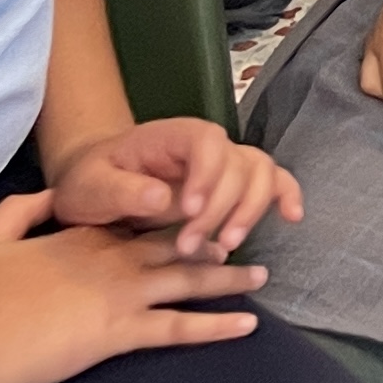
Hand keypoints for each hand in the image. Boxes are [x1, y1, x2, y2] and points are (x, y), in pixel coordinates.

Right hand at [0, 189, 271, 382]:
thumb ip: (22, 209)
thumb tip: (47, 195)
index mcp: (83, 237)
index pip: (138, 223)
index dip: (170, 220)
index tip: (197, 217)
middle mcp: (112, 259)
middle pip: (174, 246)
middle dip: (213, 241)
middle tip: (242, 241)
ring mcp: (120, 294)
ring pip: (188, 281)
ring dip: (228, 278)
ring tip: (259, 276)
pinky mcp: (119, 332)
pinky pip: (179, 327)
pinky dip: (216, 325)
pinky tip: (247, 324)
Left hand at [45, 117, 301, 261]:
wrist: (98, 181)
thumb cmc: (92, 180)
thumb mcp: (91, 185)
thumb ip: (123, 190)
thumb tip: (160, 197)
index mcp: (175, 136)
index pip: (207, 144)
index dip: (207, 176)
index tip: (188, 211)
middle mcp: (209, 145)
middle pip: (238, 165)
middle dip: (221, 208)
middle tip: (190, 246)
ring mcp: (226, 163)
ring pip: (261, 175)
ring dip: (251, 211)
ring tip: (226, 246)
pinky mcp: (233, 184)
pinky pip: (272, 182)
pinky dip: (286, 195)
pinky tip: (291, 218)